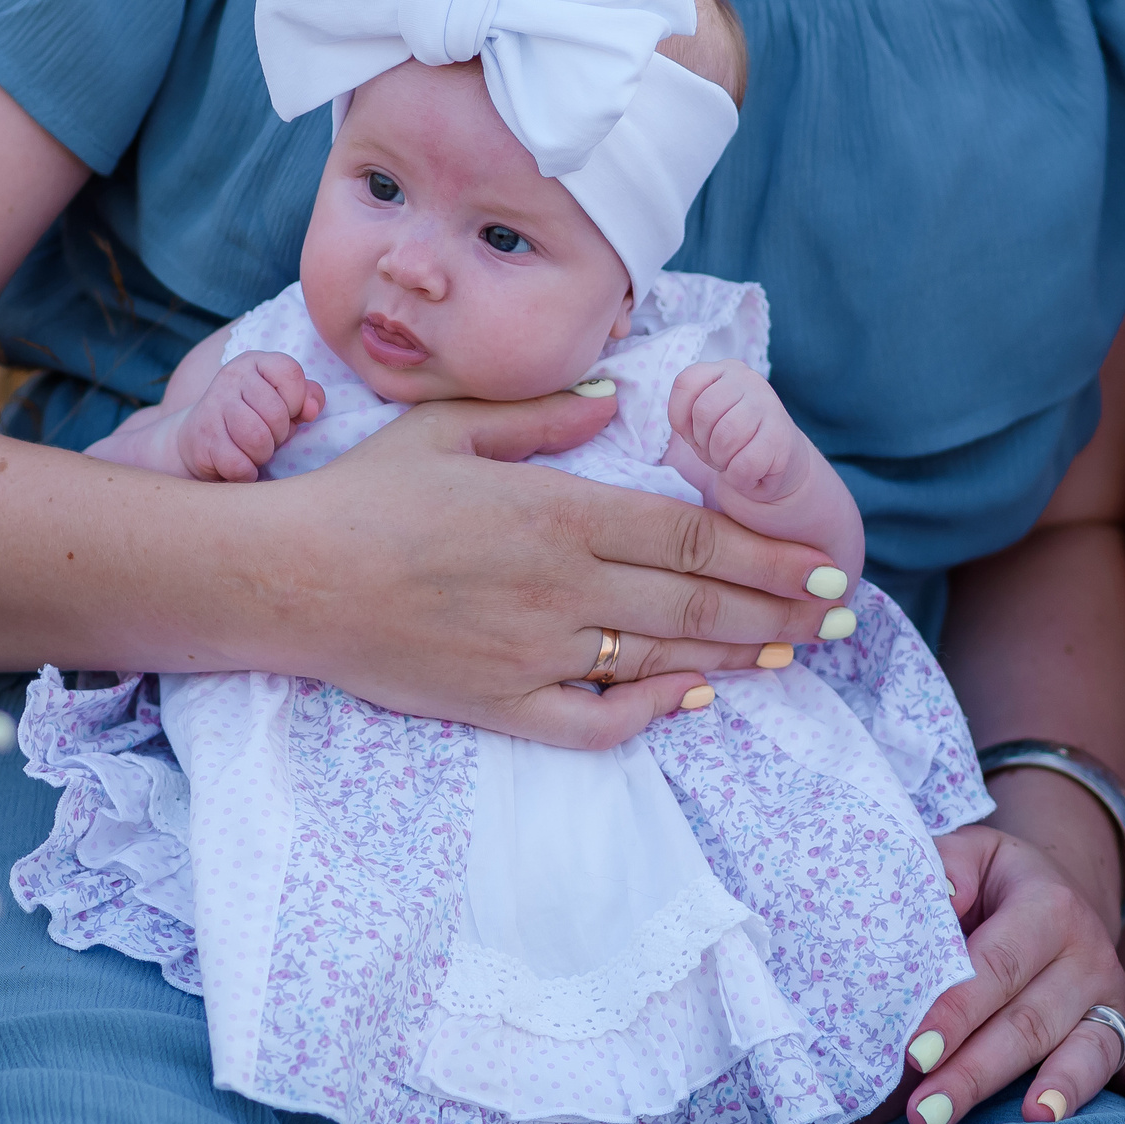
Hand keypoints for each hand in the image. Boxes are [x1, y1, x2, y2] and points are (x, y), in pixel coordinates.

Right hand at [175, 352, 323, 482]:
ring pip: (257, 438)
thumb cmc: (252, 417)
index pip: (290, 373)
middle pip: (275, 412)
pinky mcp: (203, 437)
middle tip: (269, 437)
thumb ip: (307, 397)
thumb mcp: (283, 401)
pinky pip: (237, 463)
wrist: (198, 436)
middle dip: (280, 434)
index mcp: (256, 362)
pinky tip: (241, 465)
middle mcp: (232, 377)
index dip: (297, 400)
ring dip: (263, 454)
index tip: (288, 413)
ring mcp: (213, 405)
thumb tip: (311, 410)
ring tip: (255, 452)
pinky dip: (246, 472)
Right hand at [244, 389, 846, 748]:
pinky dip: (648, 713)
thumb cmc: (361, 494)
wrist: (288, 577)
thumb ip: (537, 416)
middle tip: (836, 617)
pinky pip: (594, 721)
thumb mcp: (445, 426)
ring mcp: (534, 651)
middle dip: (778, 610)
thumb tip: (611, 403)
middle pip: (695, 601)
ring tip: (785, 654)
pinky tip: (684, 698)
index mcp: (554, 512)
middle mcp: (559, 586)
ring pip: (659, 657)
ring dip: (733, 657)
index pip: (689, 534)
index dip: (765, 553)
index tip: (818, 564)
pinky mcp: (499, 702)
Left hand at [669, 361, 807, 504]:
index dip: (679, 417)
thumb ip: (686, 414)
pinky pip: (745, 463)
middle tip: (716, 450)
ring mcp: (769, 404)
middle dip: (702, 441)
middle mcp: (748, 379)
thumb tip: (684, 423)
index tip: (693, 432)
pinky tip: (748, 473)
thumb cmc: (731, 439)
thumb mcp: (701, 423)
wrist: (779, 462)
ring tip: (731, 460)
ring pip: (725, 435)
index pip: (685, 383)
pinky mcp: (783, 435)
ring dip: (721, 459)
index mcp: (723, 370)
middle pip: (704, 411)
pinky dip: (738, 477)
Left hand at [901, 825, 1124, 1123]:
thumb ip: (944, 868)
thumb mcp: (966, 854)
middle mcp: (1087, 956)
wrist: (1053, 889)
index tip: (915, 1053)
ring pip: (1084, 1050)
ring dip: (1055, 1091)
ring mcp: (1109, 997)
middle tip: (929, 1114)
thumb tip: (935, 896)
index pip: (996, 966)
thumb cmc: (989, 880)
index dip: (955, 1010)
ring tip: (1028, 1121)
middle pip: (1029, 1022)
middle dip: (976, 1072)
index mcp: (1047, 907)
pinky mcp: (1123, 1029)